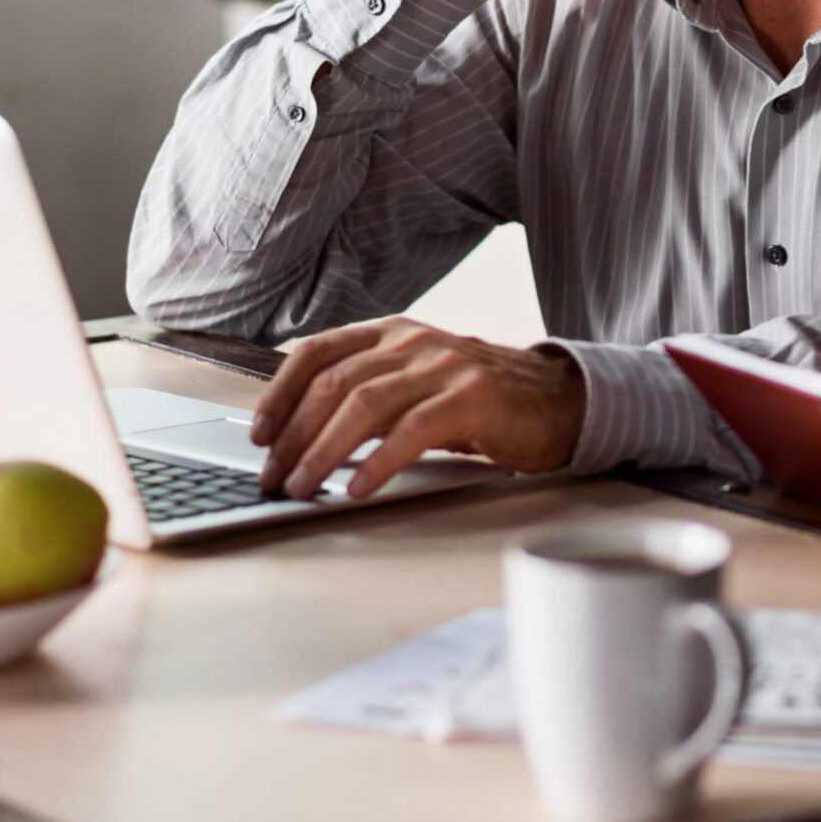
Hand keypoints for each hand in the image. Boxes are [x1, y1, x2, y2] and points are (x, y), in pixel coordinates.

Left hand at [249, 318, 587, 498]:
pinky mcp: (473, 398)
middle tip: (273, 476)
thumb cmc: (485, 400)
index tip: (259, 434)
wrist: (561, 400)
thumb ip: (373, 393)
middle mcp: (414, 342)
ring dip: (323, 451)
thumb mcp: (420, 382)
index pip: (318, 352)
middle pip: (333, 383)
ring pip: (364, 404)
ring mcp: (444, 366)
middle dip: (293, 435)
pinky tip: (359, 487)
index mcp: (393, 334)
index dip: (279, 393)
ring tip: (303, 486)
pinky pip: (412, 430)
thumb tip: (305, 438)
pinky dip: (378, 462)